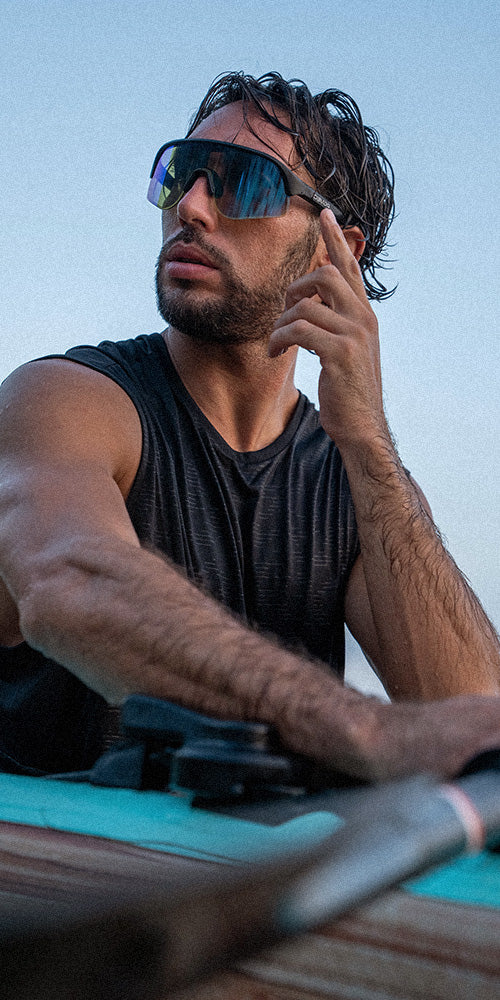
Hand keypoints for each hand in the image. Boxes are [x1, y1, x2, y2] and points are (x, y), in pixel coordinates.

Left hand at [269, 209, 386, 450]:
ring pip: (306, 305)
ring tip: (278, 342)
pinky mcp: (340, 354)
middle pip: (327, 274)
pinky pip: (299, 330)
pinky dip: (279, 339)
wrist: (362, 426)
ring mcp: (355, 335)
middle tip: (285, 307)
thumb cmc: (347, 390)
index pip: (350, 268)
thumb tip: (309, 305)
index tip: (323, 212)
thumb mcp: (345, 351)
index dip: (335, 239)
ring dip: (282, 321)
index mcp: (364, 315)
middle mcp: (364, 319)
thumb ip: (333, 324)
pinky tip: (276, 353)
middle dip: (297, 286)